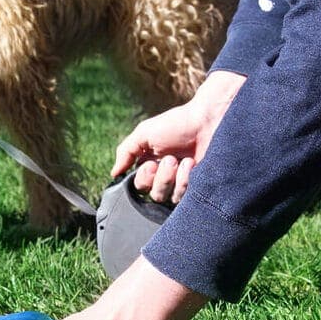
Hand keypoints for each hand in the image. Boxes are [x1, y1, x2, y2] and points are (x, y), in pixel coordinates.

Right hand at [112, 71, 246, 203]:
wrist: (206, 121)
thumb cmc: (176, 124)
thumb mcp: (144, 133)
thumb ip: (126, 152)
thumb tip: (114, 173)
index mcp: (150, 164)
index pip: (139, 186)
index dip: (143, 178)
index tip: (151, 163)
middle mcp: (165, 176)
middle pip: (154, 195)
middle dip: (161, 177)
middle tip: (170, 159)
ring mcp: (182, 182)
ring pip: (169, 198)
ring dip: (174, 177)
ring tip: (184, 159)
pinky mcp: (196, 186)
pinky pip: (184, 196)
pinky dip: (186, 178)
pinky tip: (193, 163)